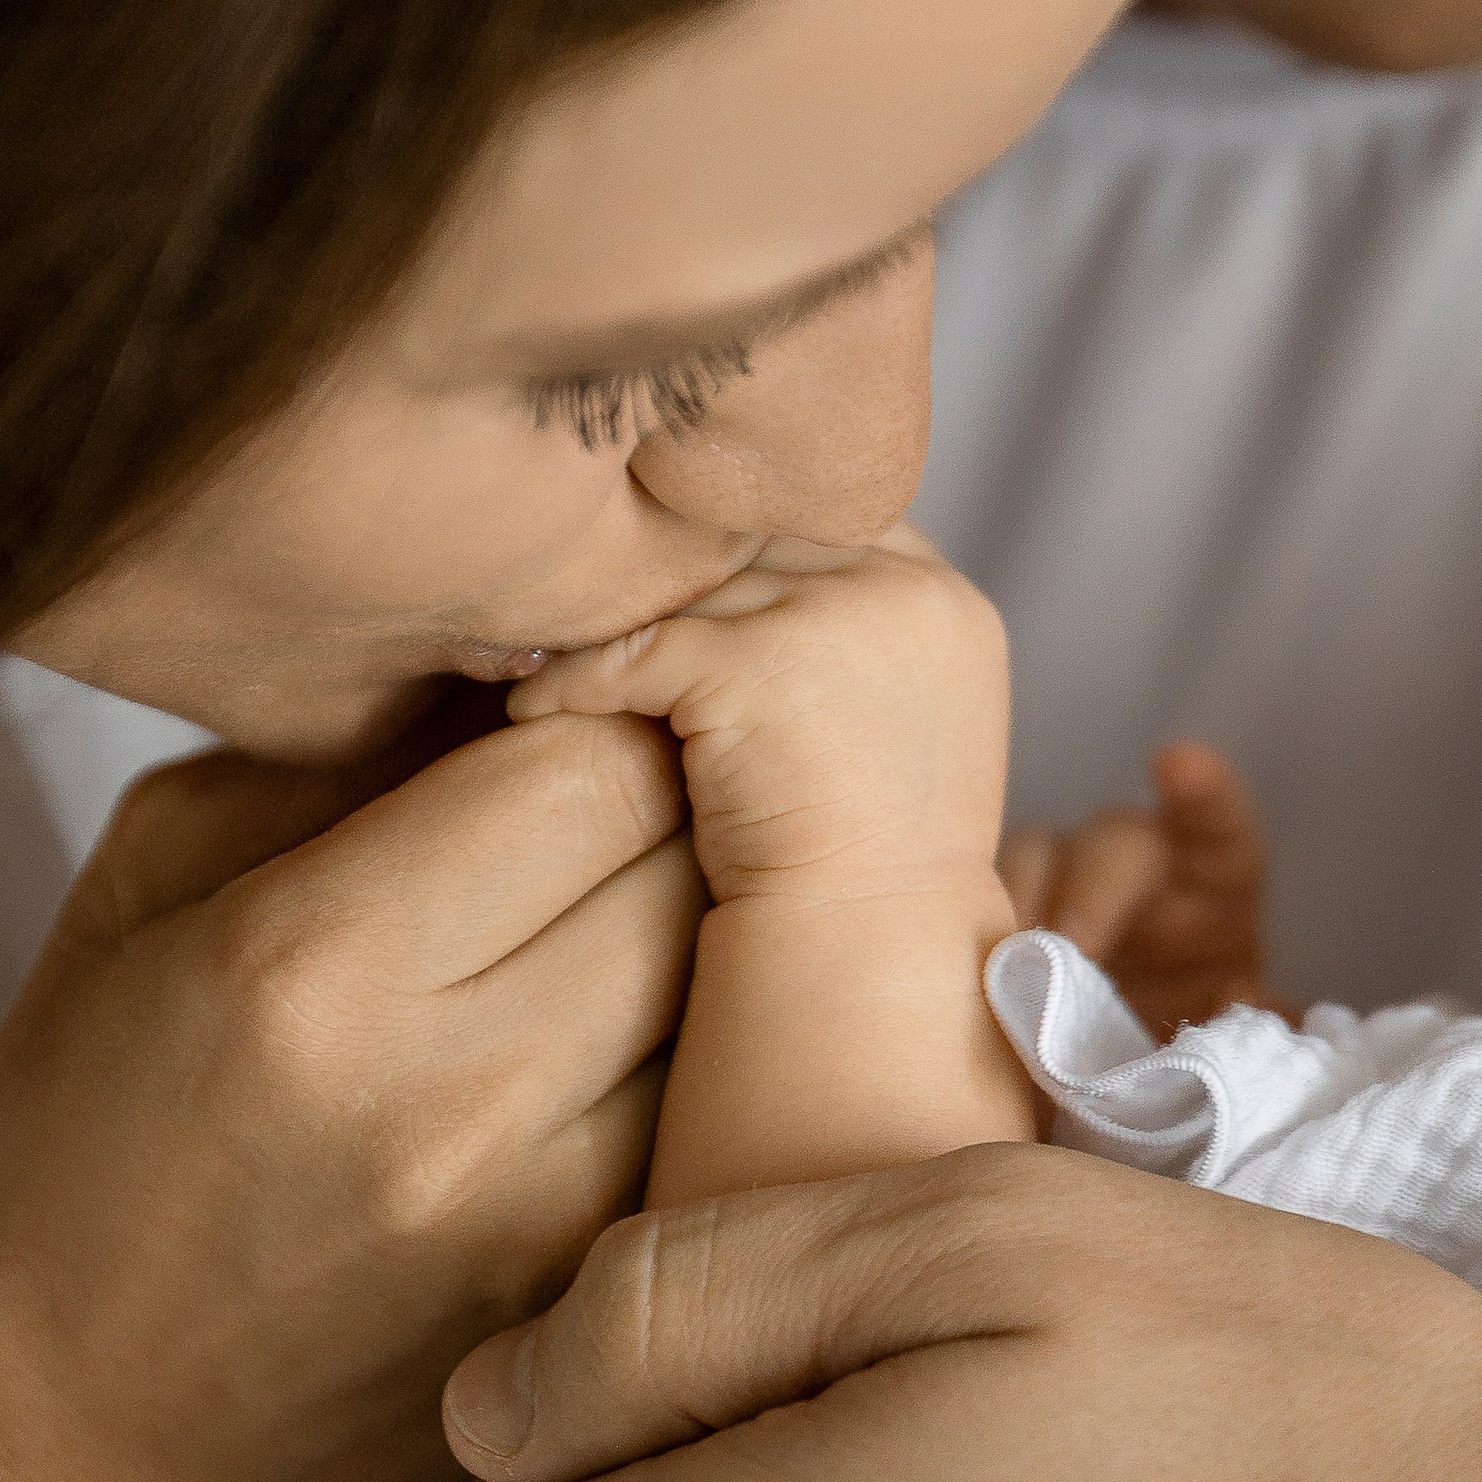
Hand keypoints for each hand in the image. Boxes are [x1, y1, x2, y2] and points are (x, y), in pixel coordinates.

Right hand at [0, 712, 699, 1481]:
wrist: (72, 1446)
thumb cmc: (84, 1135)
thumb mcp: (150, 880)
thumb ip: (341, 753)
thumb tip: (526, 651)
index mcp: (315, 964)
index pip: (592, 762)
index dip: (601, 704)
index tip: (563, 705)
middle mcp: (455, 1096)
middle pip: (694, 865)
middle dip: (674, 796)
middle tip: (619, 789)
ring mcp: (547, 1222)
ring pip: (741, 996)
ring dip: (704, 929)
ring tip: (621, 913)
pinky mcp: (597, 1305)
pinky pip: (718, 1119)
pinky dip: (699, 1061)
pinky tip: (622, 1044)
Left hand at [514, 529, 1028, 1194]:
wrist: (863, 954)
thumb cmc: (866, 865)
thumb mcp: (889, 727)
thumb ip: (845, 641)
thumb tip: (743, 584)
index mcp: (950, 606)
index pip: (828, 527)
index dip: (750, 554)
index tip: (677, 584)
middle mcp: (910, 593)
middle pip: (755, 544)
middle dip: (672, 579)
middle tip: (584, 600)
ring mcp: (840, 619)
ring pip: (689, 589)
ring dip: (612, 624)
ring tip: (546, 653)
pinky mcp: (757, 663)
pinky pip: (635, 651)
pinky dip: (575, 682)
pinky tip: (530, 709)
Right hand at [1000, 738, 1274, 1031]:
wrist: (1135, 1075)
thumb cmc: (1198, 1036)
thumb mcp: (1241, 1034)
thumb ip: (1255, 1017)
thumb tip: (1240, 998)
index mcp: (1214, 884)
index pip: (1217, 822)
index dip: (1201, 791)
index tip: (1176, 764)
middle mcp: (1138, 868)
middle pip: (1115, 841)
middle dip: (1092, 887)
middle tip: (1071, 947)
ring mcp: (1062, 884)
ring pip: (1035, 856)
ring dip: (1024, 905)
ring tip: (1018, 970)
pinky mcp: (1005, 915)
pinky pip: (980, 903)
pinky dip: (973, 932)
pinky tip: (973, 974)